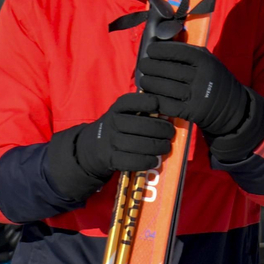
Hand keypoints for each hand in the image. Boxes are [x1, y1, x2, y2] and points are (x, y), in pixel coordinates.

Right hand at [47, 92, 173, 200]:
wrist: (92, 147)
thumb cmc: (119, 127)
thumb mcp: (126, 113)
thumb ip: (144, 110)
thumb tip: (171, 110)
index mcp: (118, 108)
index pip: (132, 101)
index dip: (148, 102)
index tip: (160, 106)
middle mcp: (113, 122)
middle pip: (142, 126)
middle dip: (162, 130)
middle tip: (171, 133)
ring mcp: (110, 141)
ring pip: (138, 145)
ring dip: (157, 147)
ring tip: (166, 147)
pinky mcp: (110, 159)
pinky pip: (132, 161)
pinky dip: (146, 161)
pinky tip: (154, 160)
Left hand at [136, 42, 250, 137]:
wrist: (232, 107)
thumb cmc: (213, 79)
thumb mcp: (208, 61)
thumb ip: (188, 52)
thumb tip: (161, 43)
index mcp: (205, 61)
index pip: (177, 51)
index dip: (159, 50)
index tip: (150, 50)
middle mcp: (201, 76)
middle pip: (167, 69)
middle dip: (149, 66)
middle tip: (143, 65)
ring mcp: (196, 95)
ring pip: (163, 87)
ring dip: (148, 83)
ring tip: (144, 81)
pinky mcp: (191, 112)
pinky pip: (166, 105)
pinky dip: (155, 100)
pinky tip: (151, 95)